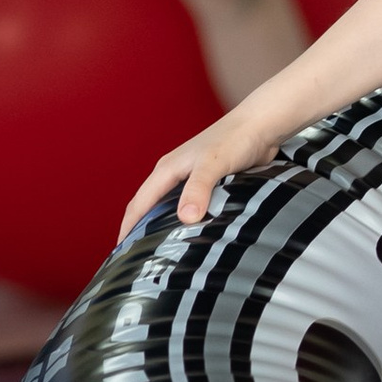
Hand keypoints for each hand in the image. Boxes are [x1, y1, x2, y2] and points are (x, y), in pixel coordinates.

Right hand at [118, 103, 288, 244]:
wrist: (260, 125)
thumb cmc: (235, 139)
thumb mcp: (213, 164)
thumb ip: (198, 189)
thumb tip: (185, 217)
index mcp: (167, 169)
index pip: (139, 203)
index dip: (128, 227)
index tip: (120, 251)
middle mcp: (174, 173)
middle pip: (148, 204)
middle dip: (137, 228)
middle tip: (135, 256)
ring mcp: (190, 177)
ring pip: (167, 205)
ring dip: (160, 224)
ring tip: (158, 250)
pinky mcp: (208, 182)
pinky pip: (188, 205)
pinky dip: (182, 220)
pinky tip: (190, 234)